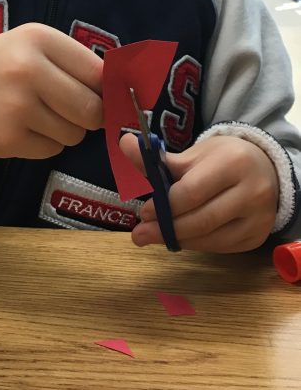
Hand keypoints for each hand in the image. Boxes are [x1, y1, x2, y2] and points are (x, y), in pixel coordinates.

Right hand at [0, 23, 102, 159]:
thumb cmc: (0, 66)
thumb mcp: (32, 47)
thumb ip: (76, 63)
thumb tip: (126, 91)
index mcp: (38, 38)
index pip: (99, 73)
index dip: (110, 90)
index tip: (110, 97)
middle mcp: (26, 69)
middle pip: (92, 110)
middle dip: (91, 116)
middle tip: (75, 110)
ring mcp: (15, 107)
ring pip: (74, 134)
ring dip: (66, 130)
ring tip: (39, 113)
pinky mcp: (7, 139)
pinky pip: (52, 150)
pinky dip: (45, 143)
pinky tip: (22, 127)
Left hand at [119, 133, 278, 252]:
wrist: (265, 169)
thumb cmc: (222, 160)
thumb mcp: (193, 154)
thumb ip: (157, 158)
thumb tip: (123, 142)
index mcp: (233, 163)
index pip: (192, 192)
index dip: (165, 205)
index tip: (143, 212)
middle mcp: (252, 192)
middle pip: (202, 219)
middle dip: (166, 229)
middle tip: (139, 234)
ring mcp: (258, 219)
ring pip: (210, 238)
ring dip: (178, 240)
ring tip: (152, 237)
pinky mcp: (257, 238)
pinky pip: (219, 247)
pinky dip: (195, 244)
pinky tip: (179, 238)